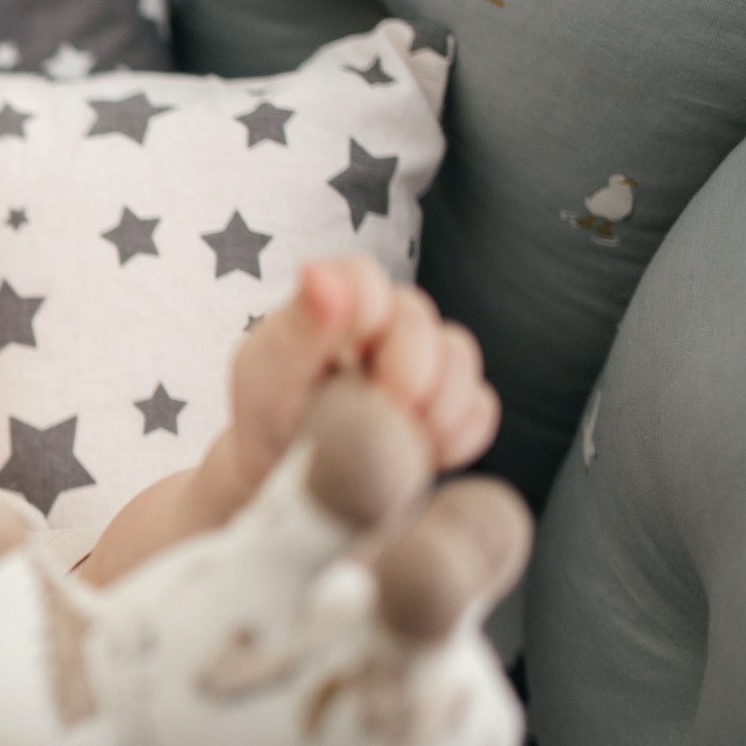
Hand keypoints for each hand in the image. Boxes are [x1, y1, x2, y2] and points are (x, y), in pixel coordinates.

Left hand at [212, 255, 499, 512]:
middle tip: (369, 412)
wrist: (288, 471)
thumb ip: (296, 325)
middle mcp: (387, 321)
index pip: (362, 278)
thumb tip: (318, 273)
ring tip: (388, 440)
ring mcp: (427, 360)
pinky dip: (454, 437)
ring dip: (430, 408)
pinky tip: (416, 455)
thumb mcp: (267, 371)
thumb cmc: (269, 412)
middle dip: (400, 372)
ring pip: (459, 361)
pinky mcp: (453, 404)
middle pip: (420, 322)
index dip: (364, 311)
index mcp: (336, 300)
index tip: (347, 354)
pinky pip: (479, 411)